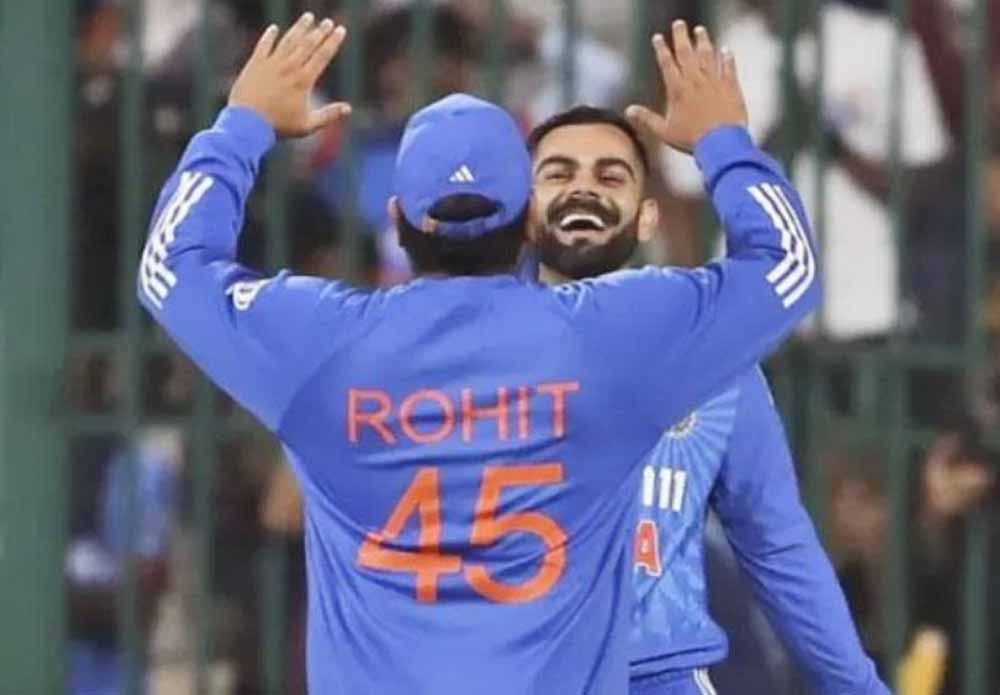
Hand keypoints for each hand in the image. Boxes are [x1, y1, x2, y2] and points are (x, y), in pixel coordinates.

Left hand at [228, 13, 350, 138]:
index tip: (340, 30)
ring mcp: (271, 63)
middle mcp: (289, 67)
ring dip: (299, 27)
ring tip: (308, 17)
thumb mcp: (308, 125)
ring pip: (288, 40)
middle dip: (320, 31)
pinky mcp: (255, 64)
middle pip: (308, 44)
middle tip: (328, 21)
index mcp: (304, 80)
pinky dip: (269, 36)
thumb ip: (329, 115)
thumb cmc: (279, 126)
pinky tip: (274, 29)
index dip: (333, 41)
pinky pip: (264, 45)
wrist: (248, 123)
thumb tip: (348, 109)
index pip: (322, 55)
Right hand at [626, 20, 747, 153]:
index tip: (658, 37)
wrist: (721, 143)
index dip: (661, 49)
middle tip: (679, 24)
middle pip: (686, 53)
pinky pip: (728, 67)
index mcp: (677, 89)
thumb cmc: (691, 140)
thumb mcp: (664, 131)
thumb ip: (646, 118)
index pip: (667, 63)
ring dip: (703, 41)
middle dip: (681, 37)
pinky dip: (727, 58)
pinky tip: (726, 50)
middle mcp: (695, 80)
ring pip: (708, 55)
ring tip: (700, 30)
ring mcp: (714, 81)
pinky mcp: (731, 86)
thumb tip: (628, 110)